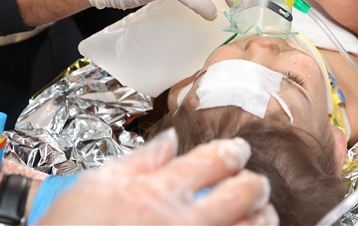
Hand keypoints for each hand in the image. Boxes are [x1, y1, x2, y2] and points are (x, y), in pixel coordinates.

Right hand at [37, 130, 276, 225]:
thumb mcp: (96, 185)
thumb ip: (139, 160)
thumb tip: (169, 140)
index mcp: (158, 192)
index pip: (212, 161)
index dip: (232, 153)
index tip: (238, 153)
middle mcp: (181, 222)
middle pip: (242, 194)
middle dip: (256, 185)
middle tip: (257, 185)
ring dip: (261, 220)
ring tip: (261, 216)